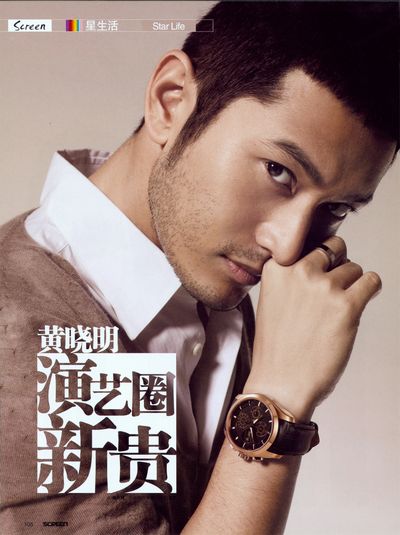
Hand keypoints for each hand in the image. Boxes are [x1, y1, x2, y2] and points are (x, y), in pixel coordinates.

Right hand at [244, 236, 380, 420]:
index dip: (319, 257)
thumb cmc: (277, 347)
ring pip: (354, 267)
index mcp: (277, 267)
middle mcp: (299, 271)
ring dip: (351, 285)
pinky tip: (356, 306)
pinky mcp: (347, 305)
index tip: (320, 269)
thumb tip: (324, 259)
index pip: (309, 241)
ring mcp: (324, 287)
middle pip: (334, 248)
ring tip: (335, 310)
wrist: (279, 383)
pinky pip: (371, 281)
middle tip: (330, 291)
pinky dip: (370, 290)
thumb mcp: (272, 299)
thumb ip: (292, 276)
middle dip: (336, 266)